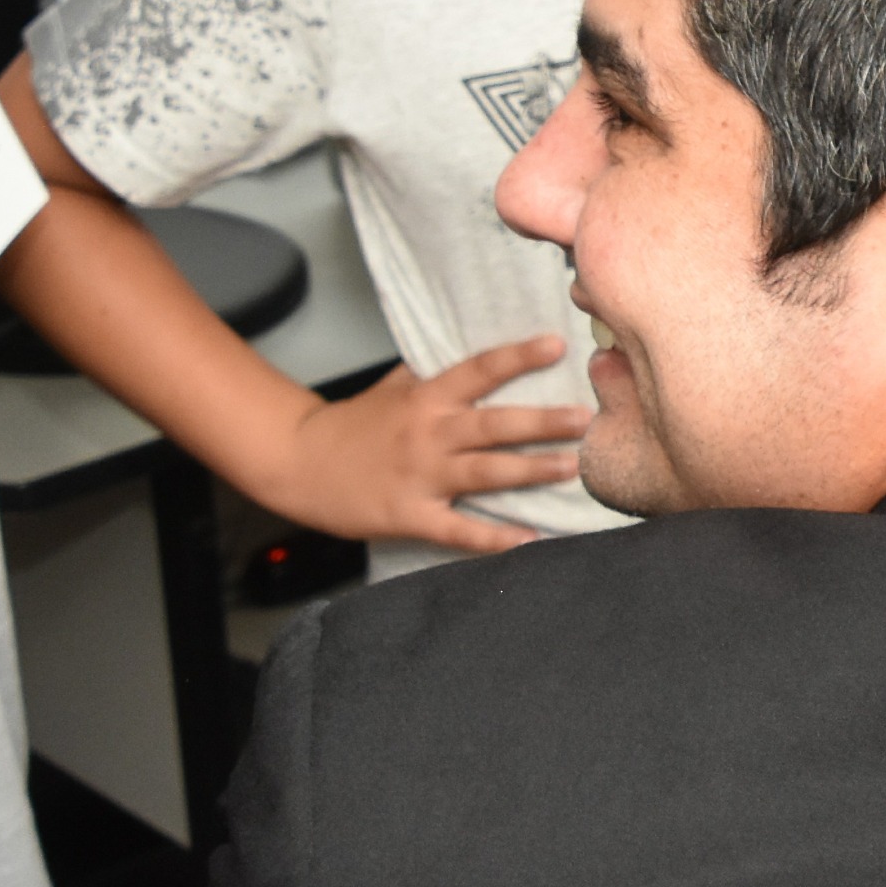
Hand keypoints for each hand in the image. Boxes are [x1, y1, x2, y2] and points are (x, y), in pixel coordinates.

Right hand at [282, 333, 592, 552]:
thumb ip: (435, 375)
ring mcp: (421, 476)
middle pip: (493, 424)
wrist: (300, 462)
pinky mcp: (411, 515)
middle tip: (585, 417)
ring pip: (485, 472)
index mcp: (426, 399)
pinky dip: (493, 538)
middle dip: (542, 421)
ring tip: (572, 466)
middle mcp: (428, 434)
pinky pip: (458, 530)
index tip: (557, 346)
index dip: (517, 357)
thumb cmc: (353, 424)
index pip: (478, 371)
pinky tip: (529, 540)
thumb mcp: (393, 387)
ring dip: (531, 470)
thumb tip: (481, 357)